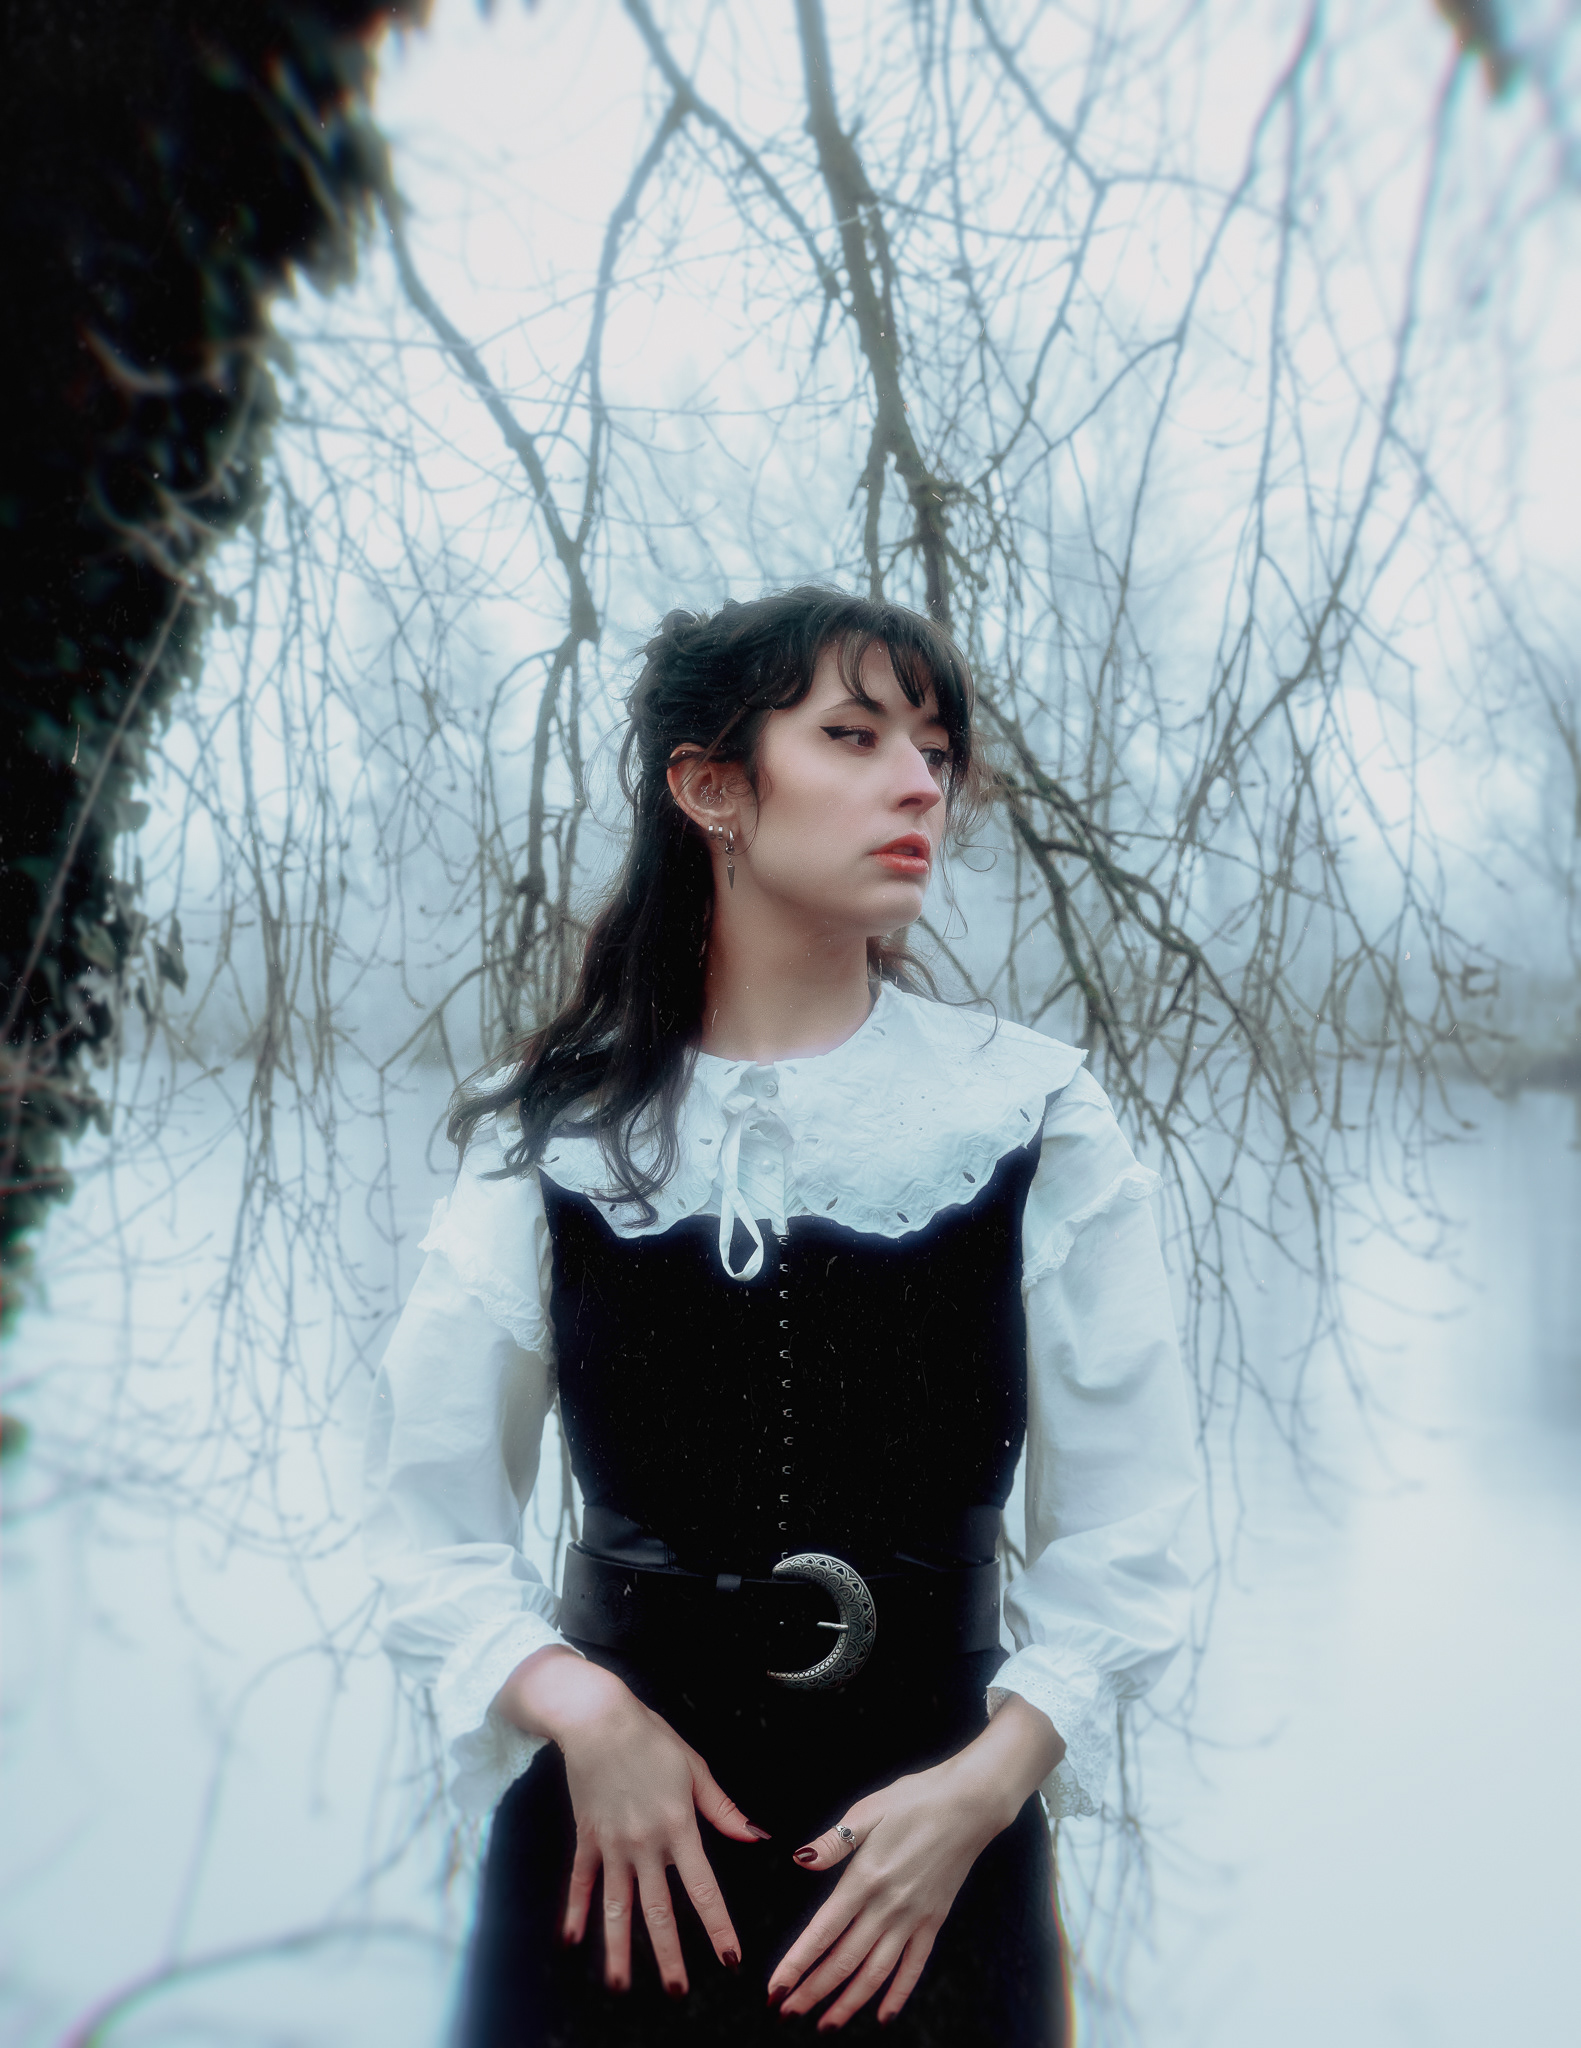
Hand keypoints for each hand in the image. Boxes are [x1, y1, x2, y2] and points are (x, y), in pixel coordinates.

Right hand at [494, 1646, 770, 1996]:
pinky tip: (572, 1941)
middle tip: (678, 1992)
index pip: (703, 1888)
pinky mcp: (587, 1837)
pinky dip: (575, 1912)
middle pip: (658, 1910)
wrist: (597, 1719)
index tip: (729, 1959)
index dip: (717, 1926)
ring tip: (620, 1986)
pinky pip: (580, 1881)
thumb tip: (755, 1837)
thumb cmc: (652, 1738)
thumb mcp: (695, 1768)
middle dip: (669, 1955)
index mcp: (679, 1826)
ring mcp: (612, 1844)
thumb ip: (723, 1810)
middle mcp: (645, 1844)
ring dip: (618, 1949)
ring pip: (616, 1906)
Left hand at [765, 1761, 1004, 2029]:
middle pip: (845, 1960)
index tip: (775, 1988)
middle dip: (813, 1991)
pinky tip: (883, 2015)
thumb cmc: (915, 1800)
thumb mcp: (869, 1810)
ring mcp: (914, 1917)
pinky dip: (898, 1994)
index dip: (797, 1963)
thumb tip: (800, 1859)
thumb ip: (834, 1842)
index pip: (823, 1931)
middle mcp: (888, 1906)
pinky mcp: (934, 1920)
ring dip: (849, 2002)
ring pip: (876, 1972)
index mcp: (866, 1878)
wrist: (969, 1804)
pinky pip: (915, 1966)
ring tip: (825, 2024)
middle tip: (786, 2013)